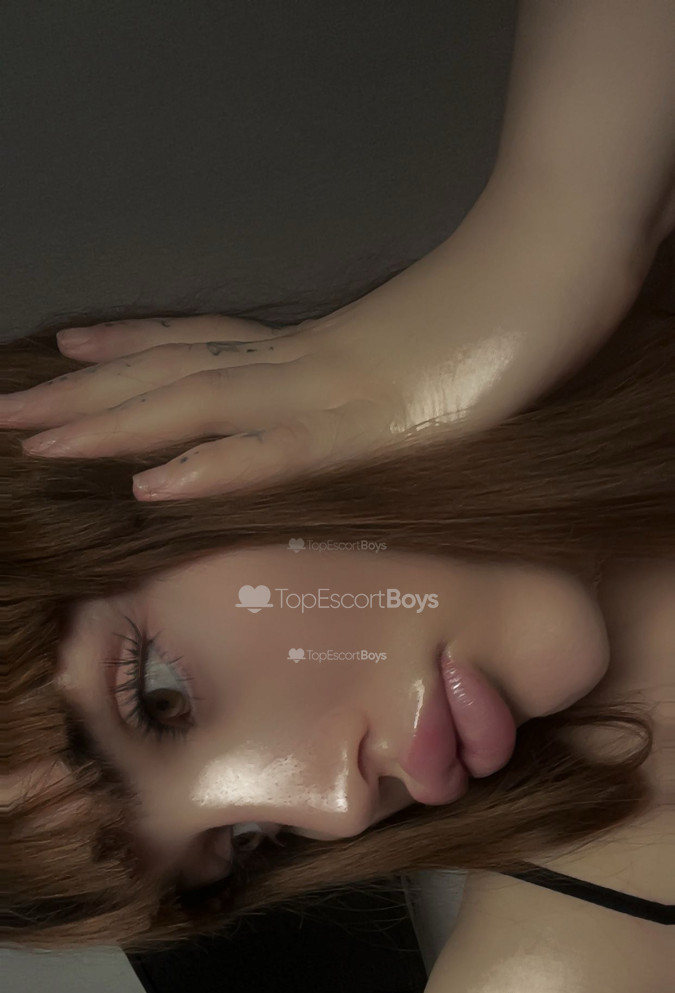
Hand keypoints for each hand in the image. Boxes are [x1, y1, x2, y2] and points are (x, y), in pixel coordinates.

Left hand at [3, 179, 640, 500]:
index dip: (131, 348)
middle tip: (6, 411)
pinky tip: (153, 484)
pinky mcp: (370, 423)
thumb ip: (370, 373)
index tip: (69, 351)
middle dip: (84, 396)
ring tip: (37, 439)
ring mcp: (330, 388)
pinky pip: (280, 451)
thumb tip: (345, 386)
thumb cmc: (496, 313)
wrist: (553, 269)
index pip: (203, 343)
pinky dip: (216, 465)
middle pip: (175, 373)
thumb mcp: (420, 352)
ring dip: (114, 426)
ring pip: (202, 405)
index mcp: (311, 345)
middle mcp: (302, 360)